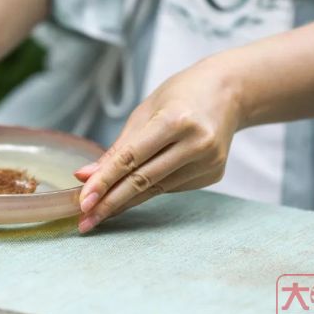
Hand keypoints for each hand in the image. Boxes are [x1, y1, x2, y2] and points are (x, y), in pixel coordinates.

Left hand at [74, 60, 242, 232]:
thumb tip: (85, 176)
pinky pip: (170, 187)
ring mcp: (208, 162)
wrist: (229, 92)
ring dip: (124, 202)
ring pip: (155, 189)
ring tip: (98, 214)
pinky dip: (148, 190)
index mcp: (176, 120)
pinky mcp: (213, 174)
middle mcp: (196, 143)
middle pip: (143, 181)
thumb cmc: (180, 96)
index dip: (104, 182)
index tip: (83, 202)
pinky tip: (133, 192)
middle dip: (110, 203)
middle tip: (85, 221)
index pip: (131, 158)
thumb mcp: (145, 113)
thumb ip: (118, 148)